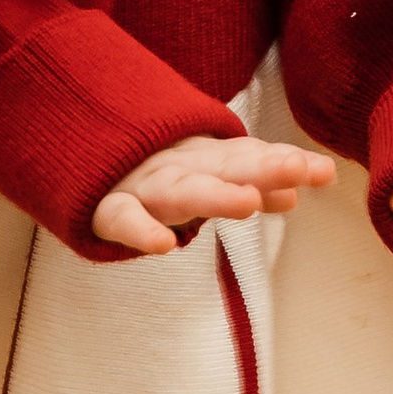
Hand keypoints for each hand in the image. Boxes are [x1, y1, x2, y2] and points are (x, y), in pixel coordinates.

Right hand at [94, 136, 336, 258]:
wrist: (69, 147)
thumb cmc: (146, 170)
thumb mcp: (199, 173)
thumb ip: (244, 184)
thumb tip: (293, 197)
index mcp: (200, 156)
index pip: (248, 155)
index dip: (282, 161)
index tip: (323, 172)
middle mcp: (175, 165)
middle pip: (222, 165)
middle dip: (261, 167)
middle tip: (299, 170)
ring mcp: (139, 185)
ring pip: (179, 189)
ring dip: (212, 193)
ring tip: (247, 204)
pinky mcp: (102, 208)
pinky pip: (122, 219)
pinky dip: (141, 230)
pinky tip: (164, 246)